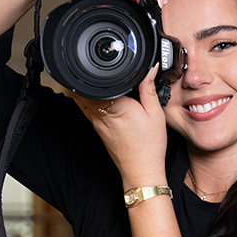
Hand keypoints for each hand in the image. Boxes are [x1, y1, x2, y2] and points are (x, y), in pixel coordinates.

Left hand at [73, 65, 168, 186]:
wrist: (141, 170)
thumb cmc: (149, 146)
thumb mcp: (155, 113)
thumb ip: (149, 88)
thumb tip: (149, 69)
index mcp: (115, 106)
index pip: (98, 81)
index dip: (101, 70)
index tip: (112, 66)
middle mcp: (100, 113)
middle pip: (84, 87)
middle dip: (90, 76)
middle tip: (103, 71)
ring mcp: (95, 122)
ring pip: (81, 98)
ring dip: (87, 87)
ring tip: (102, 82)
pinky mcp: (95, 128)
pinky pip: (86, 108)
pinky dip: (89, 99)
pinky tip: (103, 98)